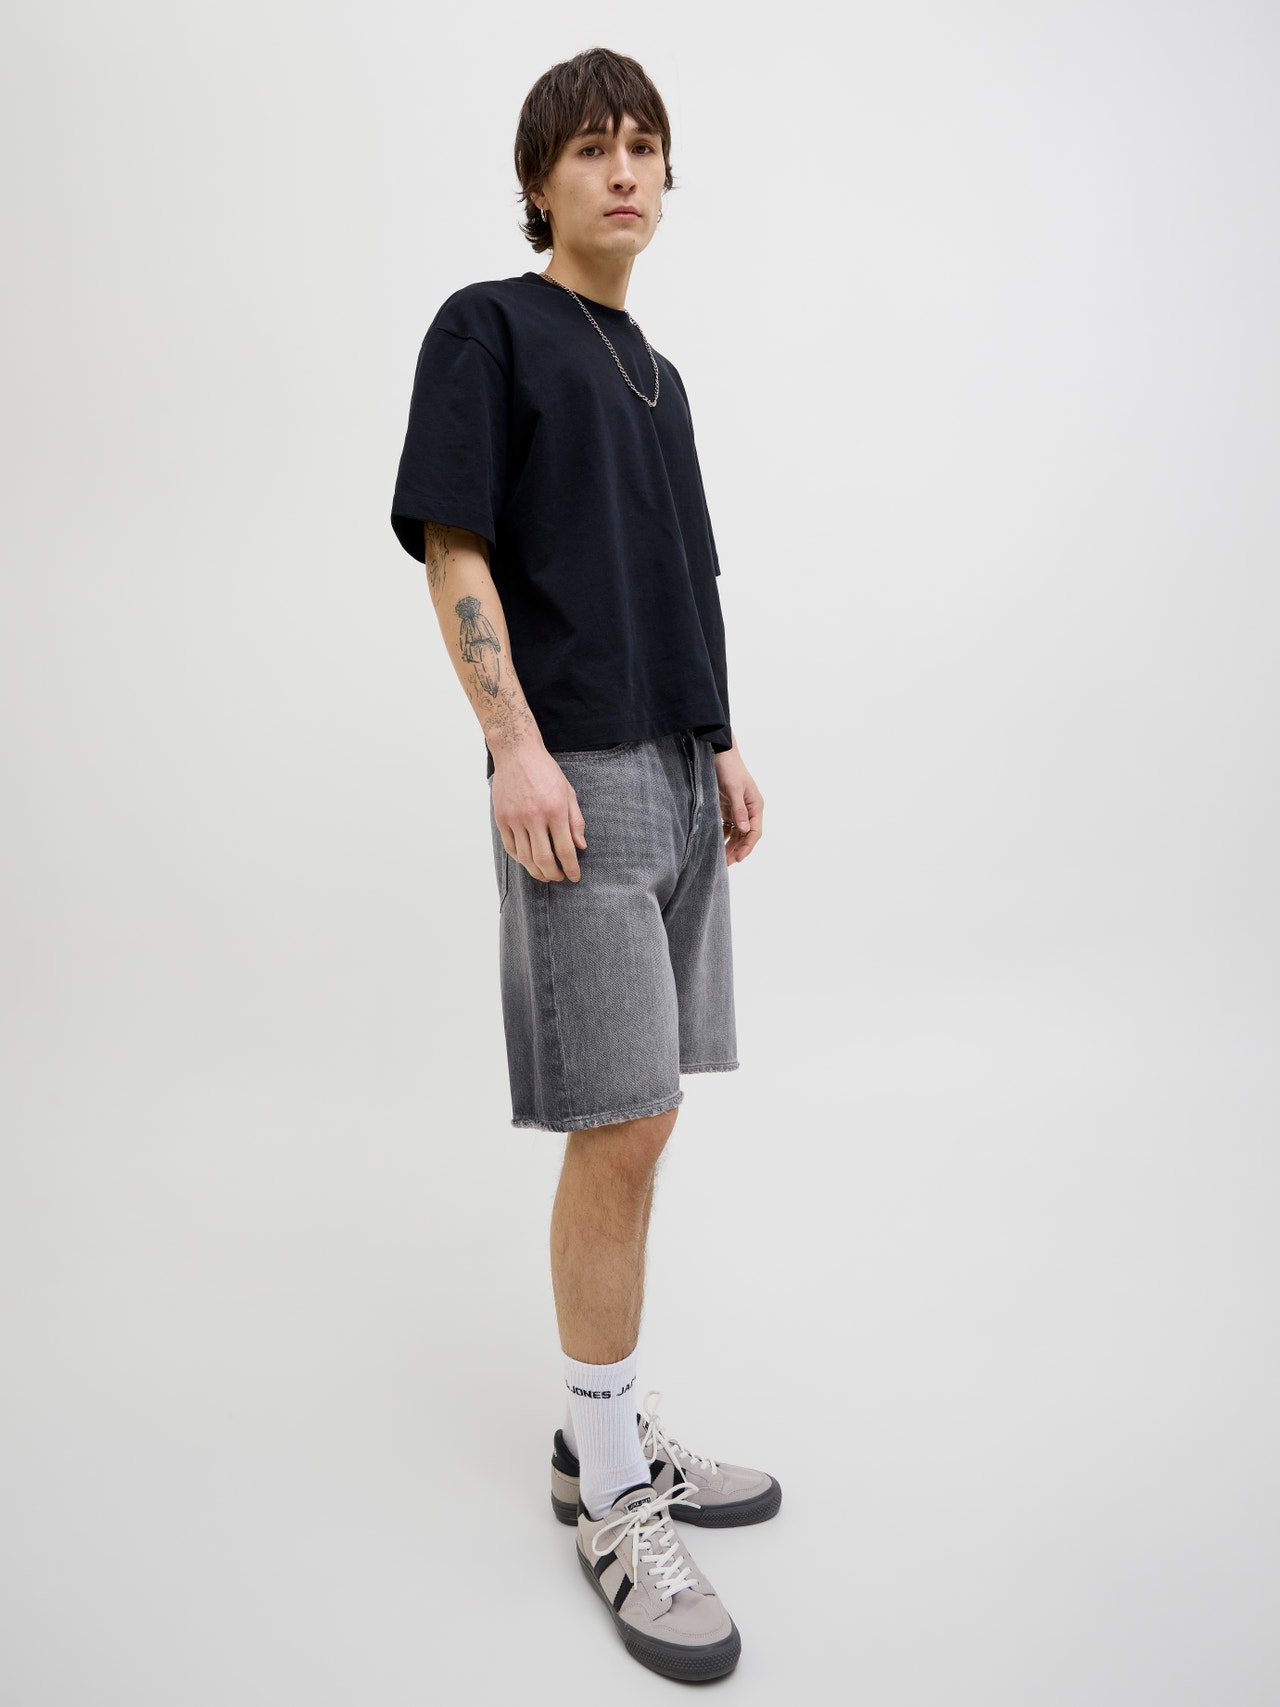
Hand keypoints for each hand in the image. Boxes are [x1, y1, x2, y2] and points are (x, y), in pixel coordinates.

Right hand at [492, 746, 585, 882]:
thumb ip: (576, 821)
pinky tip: (528, 861)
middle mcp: (534, 816)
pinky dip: (520, 859)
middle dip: (553, 874)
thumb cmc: (545, 771)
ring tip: (545, 874)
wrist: (517, 753)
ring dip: (536, 871)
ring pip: (525, 857)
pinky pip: (510, 847)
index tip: (574, 876)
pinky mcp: (502, 818)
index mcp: (555, 810)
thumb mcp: (568, 792)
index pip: (565, 849)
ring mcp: (515, 818)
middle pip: (544, 859)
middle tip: (559, 878)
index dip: (571, 867)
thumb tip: (581, 846)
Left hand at [714, 747, 762, 863]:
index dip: (747, 847)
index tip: (738, 858)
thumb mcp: (733, 788)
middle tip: (725, 864)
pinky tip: (715, 844)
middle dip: (737, 850)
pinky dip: (723, 836)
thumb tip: (745, 830)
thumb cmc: (729, 768)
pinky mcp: (727, 808)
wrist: (719, 752)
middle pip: (745, 836)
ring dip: (730, 845)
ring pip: (736, 833)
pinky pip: (727, 826)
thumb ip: (739, 809)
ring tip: (720, 859)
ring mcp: (738, 809)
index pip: (755, 832)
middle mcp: (749, 810)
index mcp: (756, 805)